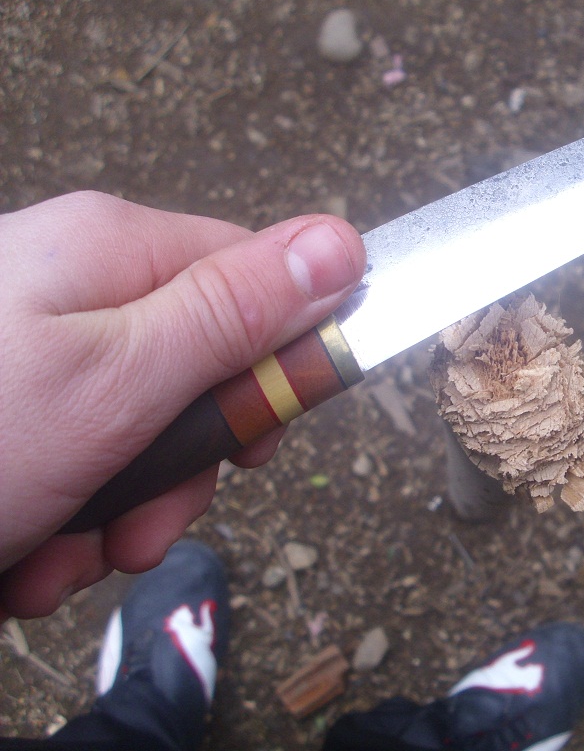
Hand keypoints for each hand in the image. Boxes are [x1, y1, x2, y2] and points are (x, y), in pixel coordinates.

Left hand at [0, 191, 364, 618]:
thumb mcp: (118, 381)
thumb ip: (234, 313)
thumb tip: (342, 244)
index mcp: (112, 253)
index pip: (256, 281)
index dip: (277, 365)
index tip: (262, 439)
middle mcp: (77, 292)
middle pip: (201, 373)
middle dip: (182, 468)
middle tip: (141, 519)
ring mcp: (41, 355)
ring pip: (144, 436)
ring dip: (120, 513)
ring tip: (62, 546)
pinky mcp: (18, 413)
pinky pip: (85, 464)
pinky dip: (68, 523)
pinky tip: (24, 549)